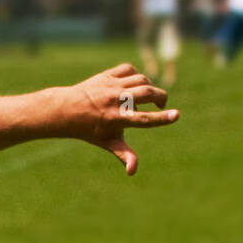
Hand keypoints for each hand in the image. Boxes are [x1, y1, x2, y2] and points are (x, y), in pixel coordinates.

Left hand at [62, 62, 178, 175]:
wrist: (66, 110)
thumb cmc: (90, 129)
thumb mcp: (108, 142)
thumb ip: (124, 154)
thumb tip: (132, 171)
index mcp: (117, 119)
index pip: (144, 119)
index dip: (162, 118)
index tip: (176, 115)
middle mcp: (115, 101)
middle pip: (147, 93)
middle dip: (161, 98)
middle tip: (161, 106)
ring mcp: (111, 86)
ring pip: (141, 79)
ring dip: (150, 87)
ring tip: (146, 98)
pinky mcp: (107, 75)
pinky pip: (128, 70)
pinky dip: (136, 76)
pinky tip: (133, 85)